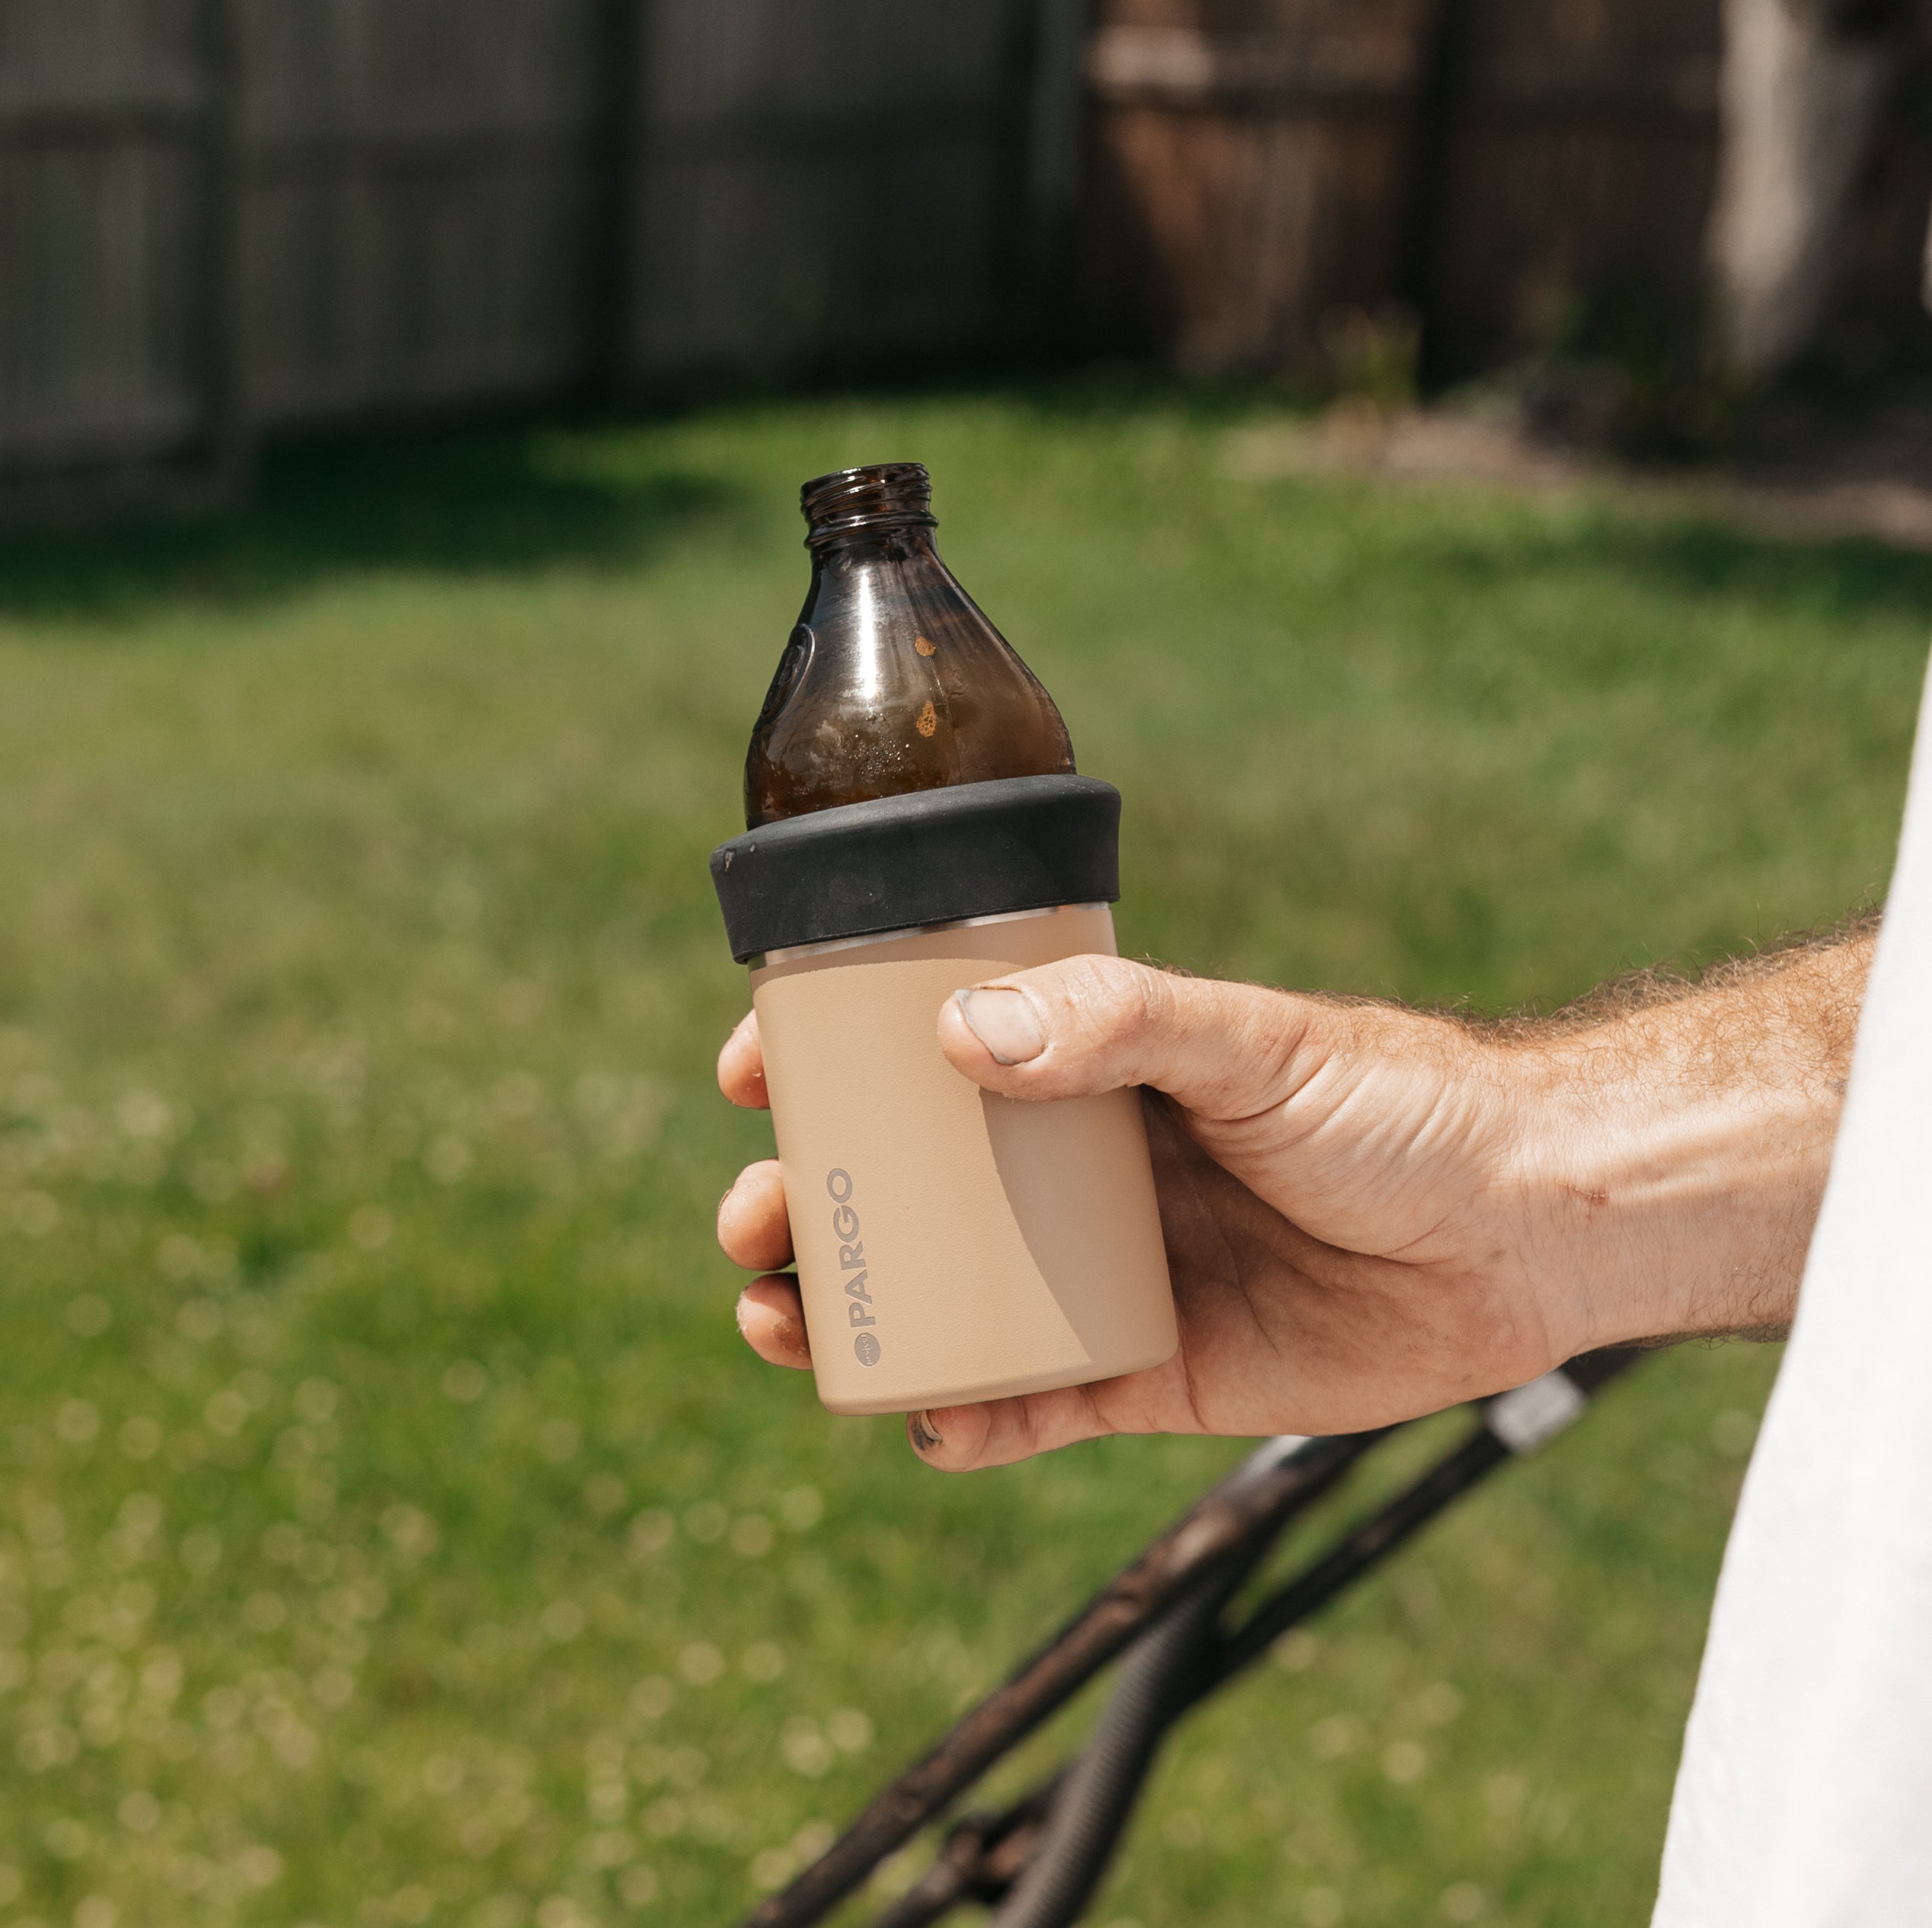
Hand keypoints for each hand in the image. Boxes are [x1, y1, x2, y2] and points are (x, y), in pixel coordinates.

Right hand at [718, 940, 1865, 1470]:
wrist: (1526, 1233)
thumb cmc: (1400, 1109)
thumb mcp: (1256, 1043)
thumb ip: (1123, 1023)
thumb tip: (960, 1028)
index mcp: (1094, 1068)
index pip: (928, 1053)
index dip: (828, 1059)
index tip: (753, 1070)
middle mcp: (1082, 1168)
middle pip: (907, 1185)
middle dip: (810, 1203)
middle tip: (755, 1223)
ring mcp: (1107, 1272)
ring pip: (944, 1295)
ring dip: (853, 1312)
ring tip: (785, 1322)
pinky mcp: (1150, 1371)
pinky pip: (1030, 1400)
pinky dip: (965, 1418)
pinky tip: (922, 1423)